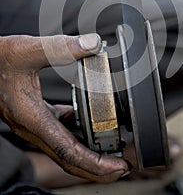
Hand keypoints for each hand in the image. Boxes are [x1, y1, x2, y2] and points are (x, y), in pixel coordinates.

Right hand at [0, 33, 128, 182]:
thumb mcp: (28, 49)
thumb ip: (60, 46)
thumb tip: (93, 44)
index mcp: (32, 118)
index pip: (67, 152)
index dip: (96, 164)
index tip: (118, 167)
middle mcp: (33, 127)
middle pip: (69, 160)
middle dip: (98, 168)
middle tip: (124, 166)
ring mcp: (34, 124)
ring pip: (65, 148)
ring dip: (89, 153)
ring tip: (112, 148)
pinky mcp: (36, 116)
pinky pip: (59, 132)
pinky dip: (76, 133)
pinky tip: (85, 119)